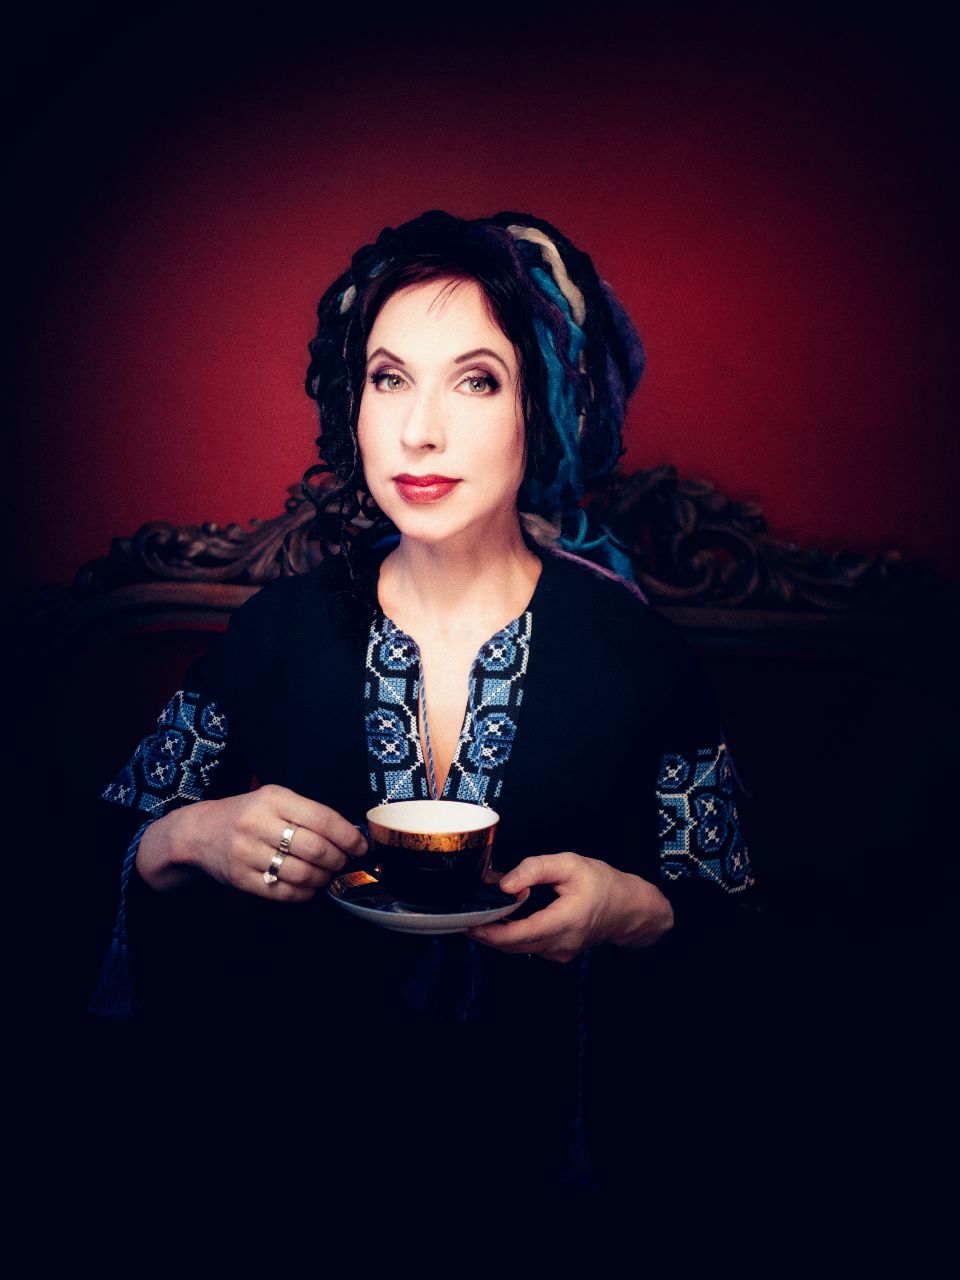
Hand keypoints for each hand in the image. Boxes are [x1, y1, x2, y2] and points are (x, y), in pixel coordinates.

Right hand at [135, 784, 368, 899]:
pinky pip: (282, 892)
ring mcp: (247, 852)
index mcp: (273, 798)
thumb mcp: (274, 799)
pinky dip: (304, 893)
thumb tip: (349, 834)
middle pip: (315, 849)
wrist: (199, 832)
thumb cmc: (247, 814)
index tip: (361, 846)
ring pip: (301, 873)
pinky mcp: (240, 878)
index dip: (348, 836)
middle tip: (343, 862)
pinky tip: (309, 887)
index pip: (323, 819)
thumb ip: (307, 813)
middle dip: (338, 860)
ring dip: (323, 878)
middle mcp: (259, 823)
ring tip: (326, 875)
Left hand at [469, 853, 673, 962]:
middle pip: (512, 946)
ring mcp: (559, 954)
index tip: (468, 922)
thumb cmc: (602, 883)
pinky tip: (503, 918)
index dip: (489, 931)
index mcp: (564, 921)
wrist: (628, 908)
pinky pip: (528, 947)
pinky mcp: (558, 954)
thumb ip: (534, 869)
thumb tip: (505, 884)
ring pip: (518, 948)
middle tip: (463, 915)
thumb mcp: (569, 864)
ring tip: (480, 913)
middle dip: (485, 933)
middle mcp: (560, 944)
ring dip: (497, 934)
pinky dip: (512, 935)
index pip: (518, 935)